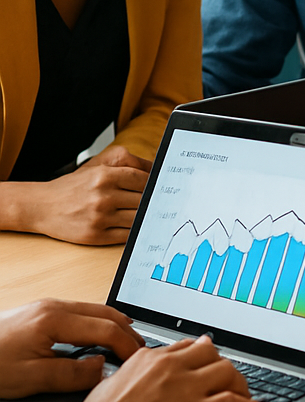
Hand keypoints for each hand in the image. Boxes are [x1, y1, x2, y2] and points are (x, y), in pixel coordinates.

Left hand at [0, 299, 142, 398]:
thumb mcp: (29, 378)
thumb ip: (70, 374)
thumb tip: (101, 369)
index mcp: (55, 320)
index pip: (106, 329)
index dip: (127, 345)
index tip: (137, 361)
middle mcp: (55, 306)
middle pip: (105, 313)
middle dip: (127, 330)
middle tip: (141, 349)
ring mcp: (48, 306)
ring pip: (94, 310)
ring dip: (114, 324)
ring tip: (127, 341)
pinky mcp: (41, 312)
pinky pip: (81, 312)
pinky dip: (98, 322)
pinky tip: (99, 335)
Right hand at [1, 146, 150, 244]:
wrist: (42, 206)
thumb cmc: (74, 186)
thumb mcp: (98, 166)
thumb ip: (127, 164)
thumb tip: (156, 172)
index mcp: (104, 175)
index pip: (143, 179)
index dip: (155, 183)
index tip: (164, 187)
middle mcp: (103, 196)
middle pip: (143, 199)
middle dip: (154, 201)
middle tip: (164, 202)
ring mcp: (99, 217)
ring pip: (138, 218)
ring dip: (147, 217)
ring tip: (153, 215)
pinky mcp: (96, 236)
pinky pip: (127, 235)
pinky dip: (136, 231)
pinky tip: (139, 226)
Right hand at [69, 335, 276, 401]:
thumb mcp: (107, 387)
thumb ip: (130, 374)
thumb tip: (135, 370)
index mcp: (148, 359)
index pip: (186, 347)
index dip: (201, 355)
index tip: (207, 360)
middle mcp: (172, 367)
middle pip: (211, 354)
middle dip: (222, 365)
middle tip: (228, 379)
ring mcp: (187, 388)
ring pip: (227, 372)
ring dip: (240, 384)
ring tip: (245, 395)